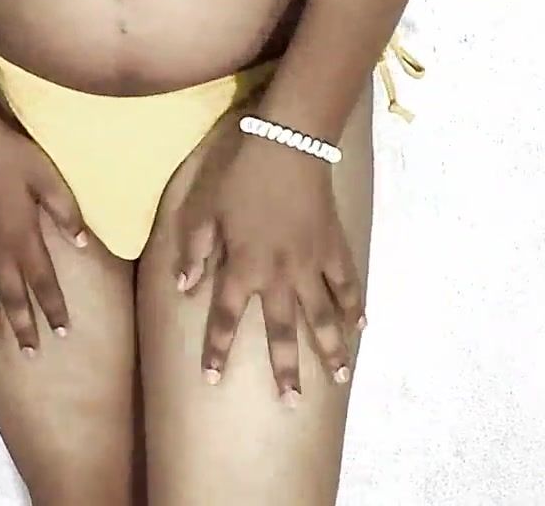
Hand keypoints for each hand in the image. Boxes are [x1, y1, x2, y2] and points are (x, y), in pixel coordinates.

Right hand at [0, 106, 86, 357]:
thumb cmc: (9, 154)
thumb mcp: (47, 178)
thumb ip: (66, 211)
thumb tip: (83, 243)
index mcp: (23, 237)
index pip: (43, 283)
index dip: (53, 309)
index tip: (62, 332)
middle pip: (11, 297)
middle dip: (23, 326)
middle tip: (30, 353)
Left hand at [171, 124, 364, 403]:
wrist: (289, 142)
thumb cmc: (239, 172)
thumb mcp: (204, 208)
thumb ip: (194, 250)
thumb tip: (183, 287)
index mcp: (244, 267)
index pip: (227, 318)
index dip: (218, 349)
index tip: (212, 378)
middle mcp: (280, 274)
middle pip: (284, 331)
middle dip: (287, 369)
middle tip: (292, 402)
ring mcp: (312, 263)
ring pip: (324, 315)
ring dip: (331, 349)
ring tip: (340, 378)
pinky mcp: (334, 246)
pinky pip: (347, 284)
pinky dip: (355, 306)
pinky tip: (361, 328)